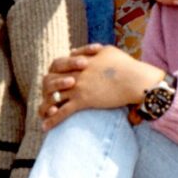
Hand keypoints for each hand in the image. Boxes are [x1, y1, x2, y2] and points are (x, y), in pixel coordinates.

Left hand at [41, 44, 159, 123]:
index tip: (53, 80)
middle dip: (46, 90)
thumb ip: (89, 50)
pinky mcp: (83, 100)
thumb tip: (75, 51)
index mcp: (79, 60)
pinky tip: (45, 127)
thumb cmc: (125, 64)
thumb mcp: (106, 51)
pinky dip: (52, 120)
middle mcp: (75, 73)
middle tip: (47, 98)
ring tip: (42, 114)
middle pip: (49, 81)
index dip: (54, 73)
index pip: (57, 65)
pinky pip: (62, 111)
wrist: (135, 79)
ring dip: (45, 107)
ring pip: (53, 97)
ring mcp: (77, 87)